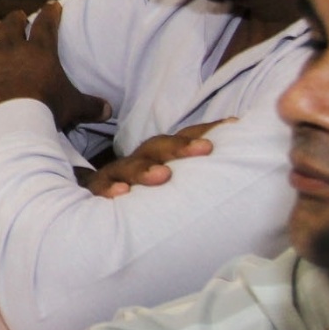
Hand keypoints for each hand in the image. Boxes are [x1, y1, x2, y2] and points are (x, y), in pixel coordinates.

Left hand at [0, 2, 110, 129]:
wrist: (13, 120)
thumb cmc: (46, 110)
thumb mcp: (73, 107)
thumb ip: (90, 105)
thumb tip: (109, 110)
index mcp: (41, 51)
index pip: (47, 24)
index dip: (50, 13)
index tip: (52, 5)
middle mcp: (14, 47)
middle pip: (14, 23)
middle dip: (17, 18)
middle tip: (19, 17)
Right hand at [85, 119, 231, 196]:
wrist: (94, 204)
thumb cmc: (144, 198)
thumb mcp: (171, 184)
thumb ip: (202, 178)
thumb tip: (233, 154)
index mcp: (158, 156)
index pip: (182, 138)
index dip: (206, 130)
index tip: (234, 125)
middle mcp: (137, 161)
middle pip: (156, 148)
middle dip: (181, 147)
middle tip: (206, 149)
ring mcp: (115, 175)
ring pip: (128, 168)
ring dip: (146, 170)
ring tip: (163, 176)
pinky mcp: (95, 190)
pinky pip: (98, 188)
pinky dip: (108, 189)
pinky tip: (121, 193)